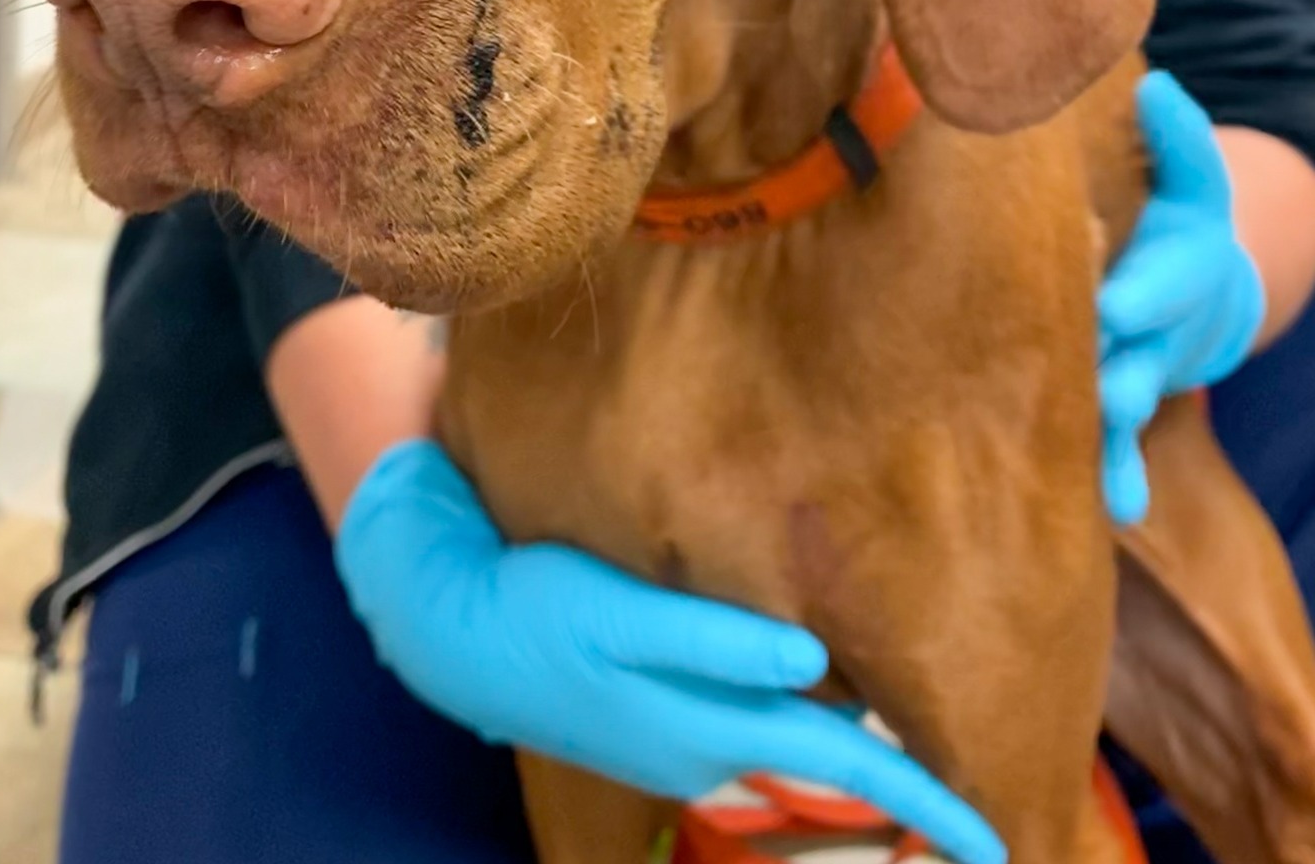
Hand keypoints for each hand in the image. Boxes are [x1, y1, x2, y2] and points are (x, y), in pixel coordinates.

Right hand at [335, 438, 1004, 863]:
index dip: (925, 802)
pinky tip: (820, 692)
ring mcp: (681, 741)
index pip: (845, 768)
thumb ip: (712, 639)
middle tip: (983, 806)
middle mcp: (706, 747)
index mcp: (708, 725)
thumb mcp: (617, 615)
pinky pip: (753, 729)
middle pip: (830, 767)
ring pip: (794, 748)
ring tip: (924, 750)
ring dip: (857, 755)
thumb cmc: (537, 610)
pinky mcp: (658, 719)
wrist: (452, 633)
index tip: (999, 842)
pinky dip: (802, 724)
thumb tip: (813, 662)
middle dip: (907, 793)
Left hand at [1098, 71, 1265, 524]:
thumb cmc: (1173, 217)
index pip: (1157, 282)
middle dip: (1121, 371)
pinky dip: (1121, 478)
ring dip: (1114, 436)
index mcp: (1170, 266)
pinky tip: (1114, 510)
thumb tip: (1160, 87)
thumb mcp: (1189, 177)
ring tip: (1103, 477)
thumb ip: (1179, 138)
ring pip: (1128, 406)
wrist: (1196, 284)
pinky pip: (1119, 447)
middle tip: (1100, 390)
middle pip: (1140, 354)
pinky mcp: (1118, 404)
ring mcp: (1143, 370)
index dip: (1138, 295)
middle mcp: (1157, 325)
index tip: (1111, 307)